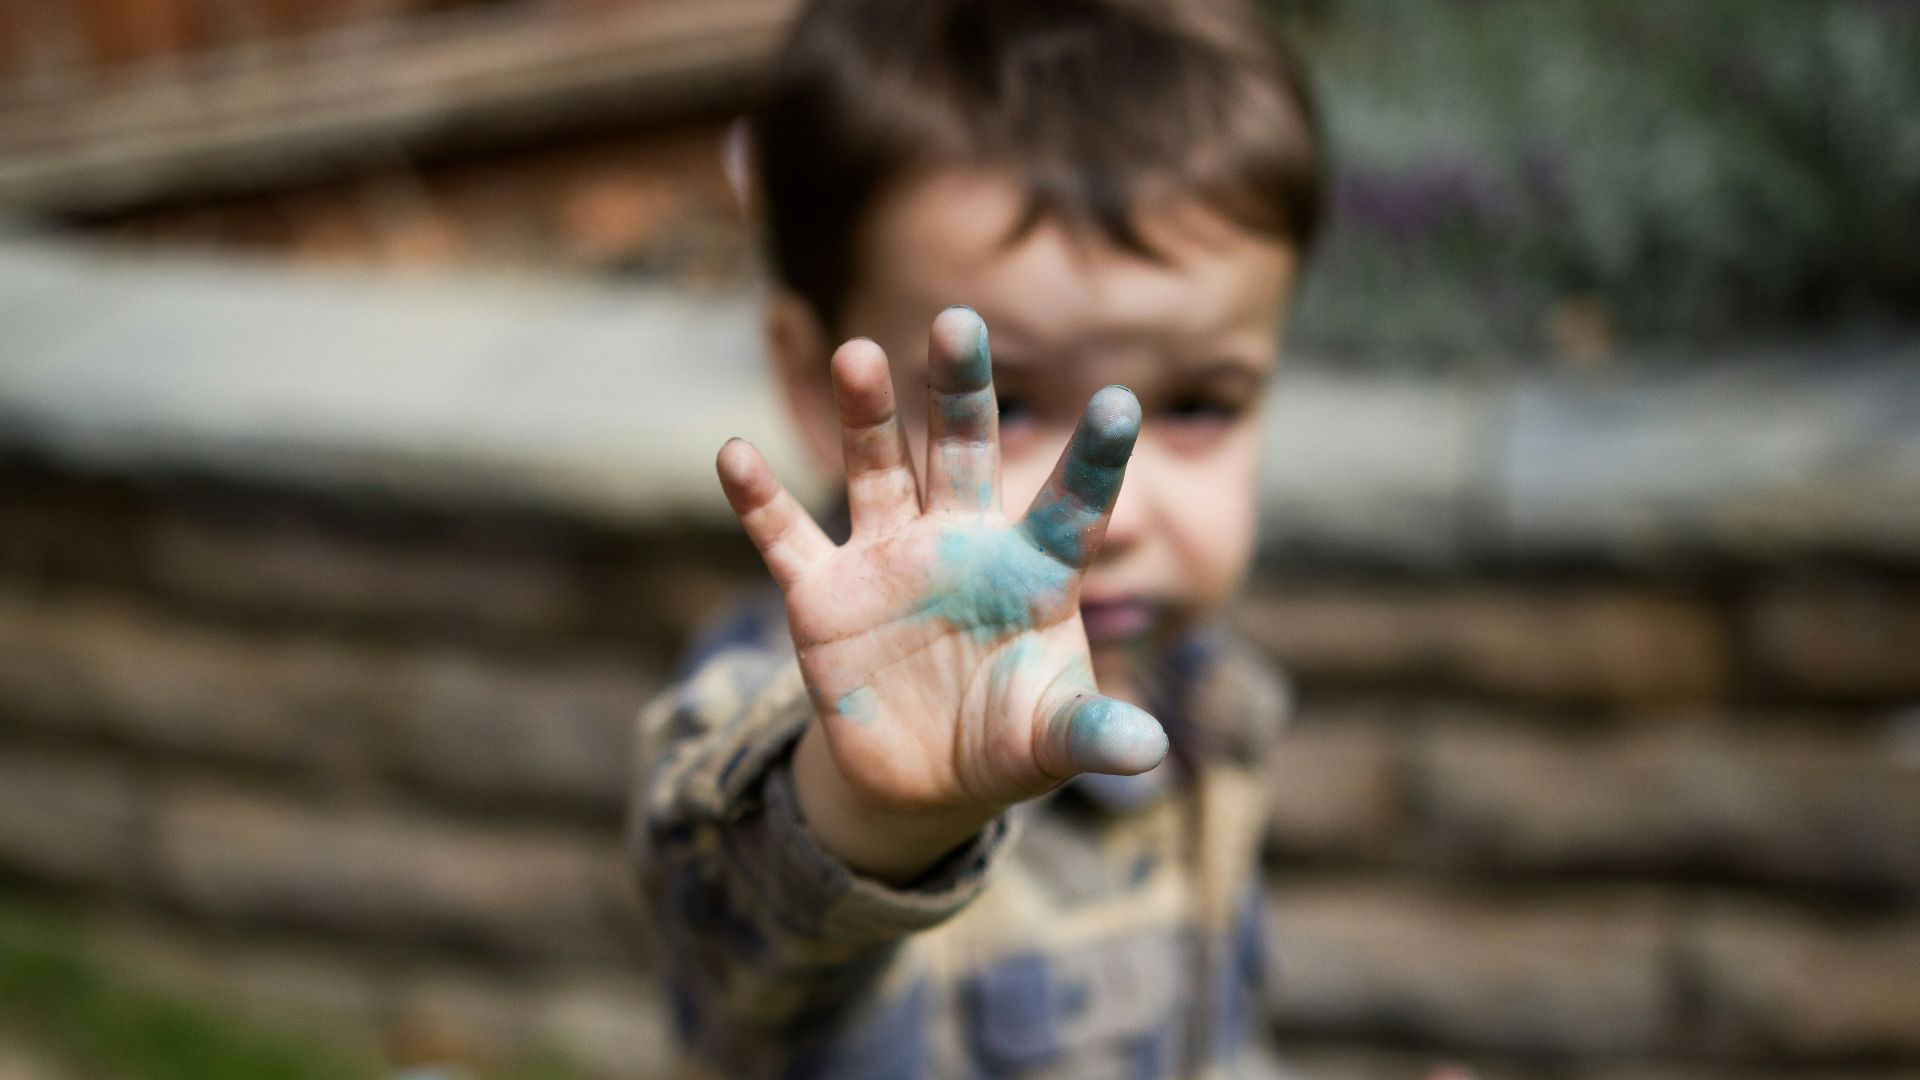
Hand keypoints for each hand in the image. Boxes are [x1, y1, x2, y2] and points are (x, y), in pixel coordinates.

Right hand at [715, 306, 1166, 878]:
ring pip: (877, 469)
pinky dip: (758, 499)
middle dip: (961, 389)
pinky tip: (733, 453)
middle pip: (964, 450)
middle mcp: (961, 542)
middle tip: (959, 322)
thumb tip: (1149, 749)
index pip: (1071, 503)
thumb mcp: (1051, 740)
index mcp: (1032, 569)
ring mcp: (889, 559)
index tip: (1123, 402)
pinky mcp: (822, 594)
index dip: (1095, 458)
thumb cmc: (1007, 741)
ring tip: (858, 355)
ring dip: (866, 415)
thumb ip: (1092, 732)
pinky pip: (786, 537)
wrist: (921, 780)